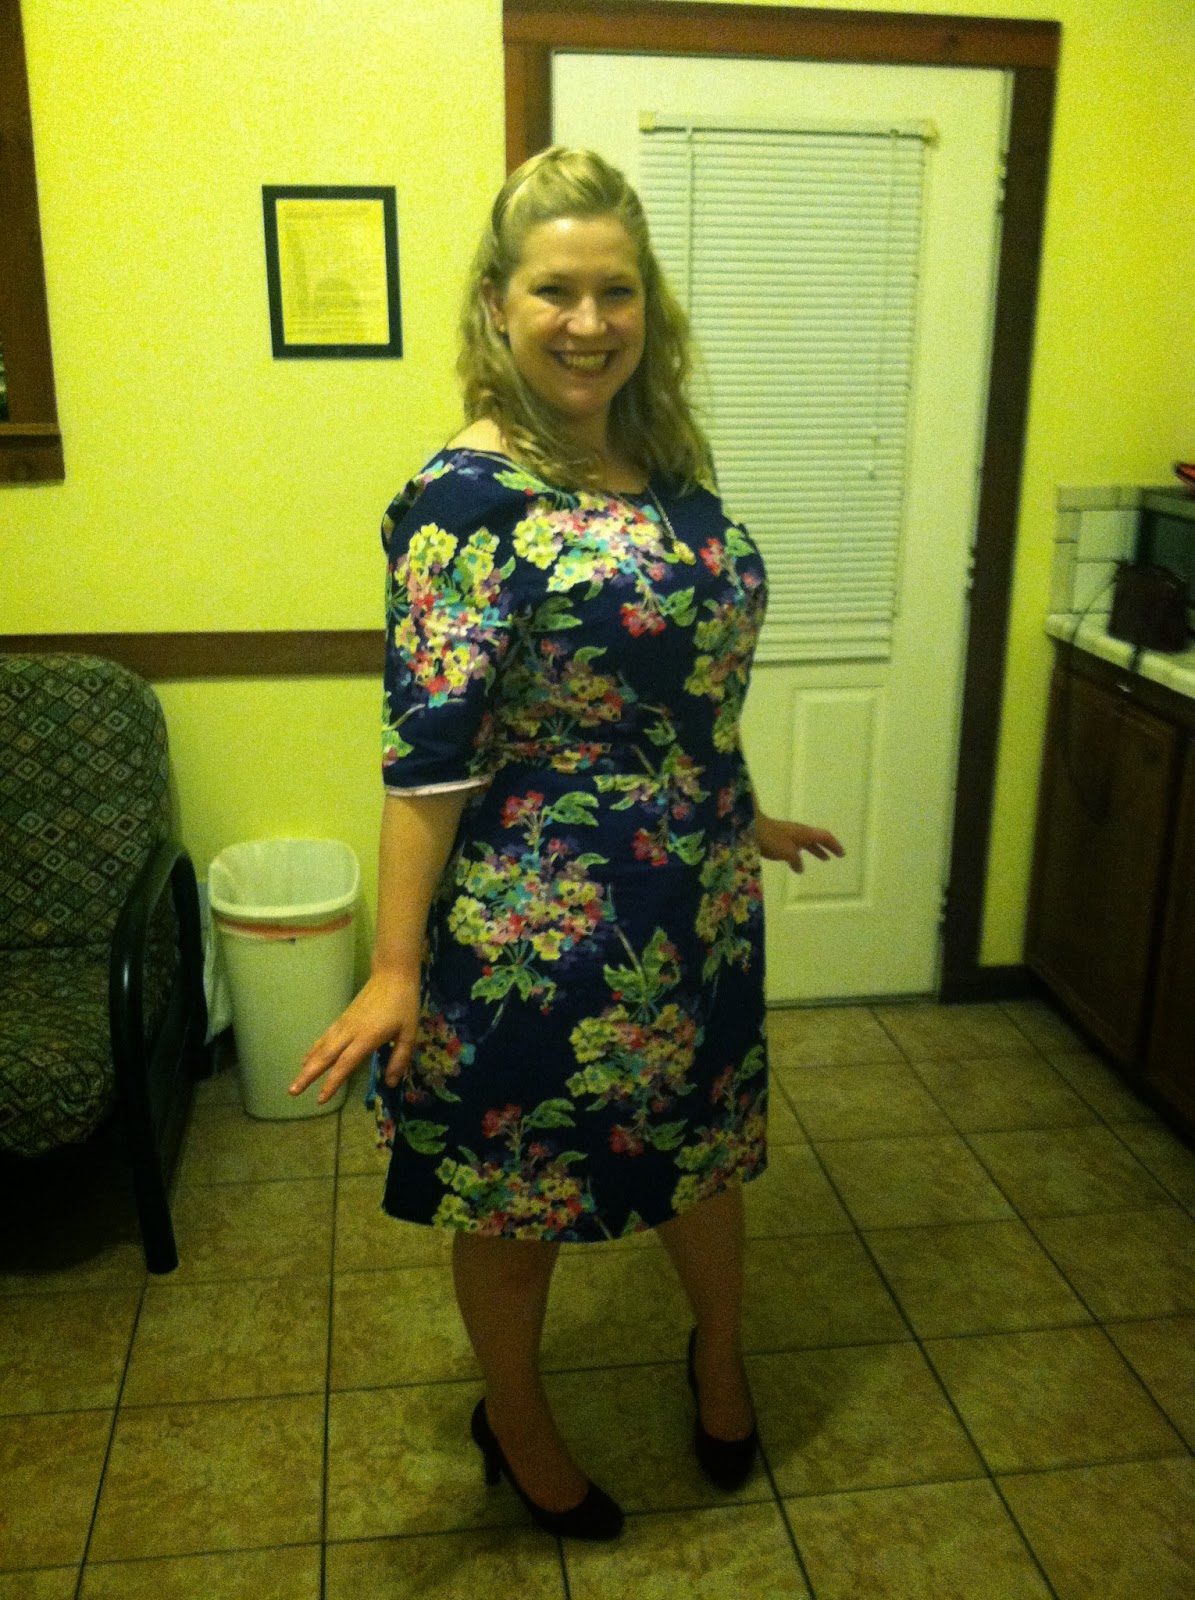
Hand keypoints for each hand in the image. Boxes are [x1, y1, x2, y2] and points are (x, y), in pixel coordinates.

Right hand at [289, 966, 420, 1106]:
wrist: (392, 975)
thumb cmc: (403, 1004)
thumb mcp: (409, 1033)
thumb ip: (399, 1059)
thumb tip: (391, 1083)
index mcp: (366, 1038)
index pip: (345, 1064)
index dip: (332, 1082)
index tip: (320, 1099)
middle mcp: (350, 1032)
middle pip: (325, 1057)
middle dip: (308, 1075)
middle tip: (292, 1092)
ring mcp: (344, 1023)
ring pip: (321, 1046)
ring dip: (307, 1064)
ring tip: (296, 1081)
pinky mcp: (343, 1018)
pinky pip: (325, 1037)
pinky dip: (314, 1049)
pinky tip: (308, 1058)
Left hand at [755, 814, 845, 872]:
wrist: (750, 829)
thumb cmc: (771, 839)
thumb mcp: (787, 852)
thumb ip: (796, 860)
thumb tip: (800, 868)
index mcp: (804, 832)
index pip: (824, 837)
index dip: (834, 845)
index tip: (842, 854)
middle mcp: (798, 832)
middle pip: (817, 839)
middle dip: (827, 847)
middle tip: (835, 856)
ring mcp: (788, 835)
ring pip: (806, 843)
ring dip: (815, 851)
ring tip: (823, 859)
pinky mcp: (779, 839)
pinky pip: (795, 847)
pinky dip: (801, 855)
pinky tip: (797, 864)